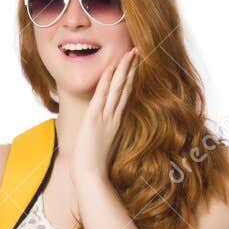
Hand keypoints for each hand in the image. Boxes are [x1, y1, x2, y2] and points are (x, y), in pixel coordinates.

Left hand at [71, 48, 137, 184]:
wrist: (91, 176)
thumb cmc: (94, 167)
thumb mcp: (101, 146)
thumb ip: (104, 135)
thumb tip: (102, 133)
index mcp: (115, 123)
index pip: (125, 96)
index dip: (130, 79)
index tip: (134, 66)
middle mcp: (113, 118)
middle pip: (125, 88)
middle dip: (131, 69)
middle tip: (137, 52)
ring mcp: (105, 117)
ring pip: (117, 88)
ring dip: (123, 69)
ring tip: (130, 53)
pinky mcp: (95, 119)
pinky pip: (103, 95)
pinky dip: (108, 81)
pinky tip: (112, 68)